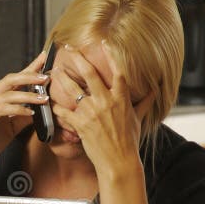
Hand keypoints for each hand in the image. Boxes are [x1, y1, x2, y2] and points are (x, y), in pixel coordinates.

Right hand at [0, 52, 48, 170]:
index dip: (29, 68)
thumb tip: (39, 109)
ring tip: (44, 98)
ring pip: (9, 93)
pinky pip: (3, 109)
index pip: (14, 79)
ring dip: (28, 95)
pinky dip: (18, 109)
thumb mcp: (11, 128)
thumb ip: (23, 117)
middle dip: (29, 76)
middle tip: (45, 77)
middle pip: (10, 79)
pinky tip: (30, 112)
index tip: (43, 58)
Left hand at [50, 44, 154, 181]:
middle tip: (69, 49)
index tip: (103, 42)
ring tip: (54, 71)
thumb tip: (155, 91)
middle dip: (78, 59)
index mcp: (121, 98)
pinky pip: (64, 111)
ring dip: (62, 78)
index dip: (110, 55)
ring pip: (72, 89)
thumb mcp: (138, 119)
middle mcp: (106, 102)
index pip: (117, 71)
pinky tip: (49, 101)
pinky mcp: (80, 124)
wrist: (119, 161)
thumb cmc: (129, 141)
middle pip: (90, 74)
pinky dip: (56, 106)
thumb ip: (144, 103)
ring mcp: (92, 112)